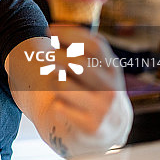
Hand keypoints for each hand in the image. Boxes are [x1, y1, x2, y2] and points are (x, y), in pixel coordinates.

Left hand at [46, 24, 131, 152]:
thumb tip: (54, 29)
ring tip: (59, 85)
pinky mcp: (92, 127)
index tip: (50, 30)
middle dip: (57, 55)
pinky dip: (56, 104)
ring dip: (54, 81)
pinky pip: (59, 107)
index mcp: (113, 69)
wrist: (107, 130)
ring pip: (63, 84)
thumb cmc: (94, 91)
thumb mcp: (96, 69)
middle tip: (46, 55)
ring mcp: (104, 109)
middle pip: (79, 63)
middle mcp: (112, 88)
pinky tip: (63, 106)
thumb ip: (80, 50)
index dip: (70, 34)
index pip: (94, 45)